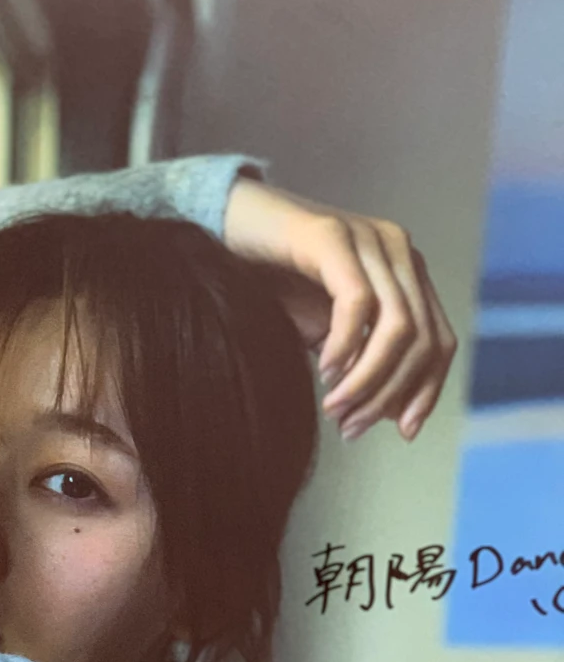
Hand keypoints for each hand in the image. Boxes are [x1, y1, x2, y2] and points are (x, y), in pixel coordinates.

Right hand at [222, 176, 456, 441]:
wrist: (223, 229)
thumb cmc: (272, 282)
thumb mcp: (325, 332)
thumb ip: (361, 363)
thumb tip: (394, 413)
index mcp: (404, 272)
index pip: (439, 340)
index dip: (427, 390)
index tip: (404, 432)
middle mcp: (397, 250)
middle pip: (423, 339)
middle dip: (390, 394)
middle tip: (352, 428)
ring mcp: (368, 238)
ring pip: (397, 326)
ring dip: (368, 379)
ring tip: (336, 409)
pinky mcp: (332, 235)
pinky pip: (356, 302)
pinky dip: (344, 345)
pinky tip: (323, 370)